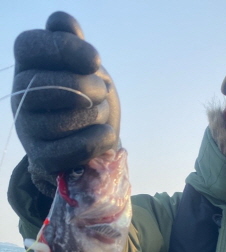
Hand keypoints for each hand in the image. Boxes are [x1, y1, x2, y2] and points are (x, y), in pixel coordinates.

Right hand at [12, 11, 119, 183]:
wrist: (90, 138)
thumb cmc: (87, 94)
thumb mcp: (82, 65)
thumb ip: (72, 42)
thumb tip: (61, 23)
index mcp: (27, 65)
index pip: (30, 46)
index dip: (64, 50)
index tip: (95, 60)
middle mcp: (20, 96)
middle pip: (43, 85)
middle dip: (83, 87)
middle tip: (103, 91)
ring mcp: (28, 128)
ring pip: (58, 122)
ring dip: (92, 115)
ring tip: (103, 112)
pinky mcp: (42, 157)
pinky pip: (68, 150)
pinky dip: (94, 141)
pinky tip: (108, 134)